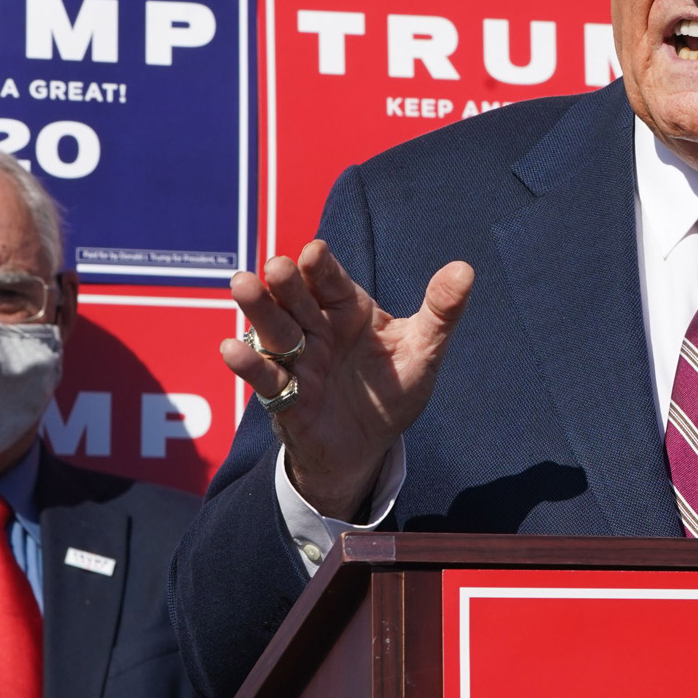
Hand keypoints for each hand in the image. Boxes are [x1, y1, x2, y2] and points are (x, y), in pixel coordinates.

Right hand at [220, 240, 473, 519]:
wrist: (370, 446)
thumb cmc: (393, 390)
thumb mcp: (424, 350)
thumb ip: (441, 311)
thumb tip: (465, 269)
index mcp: (350, 310)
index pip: (333, 282)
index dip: (323, 267)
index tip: (315, 251)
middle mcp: (318, 329)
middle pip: (298, 300)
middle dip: (286, 284)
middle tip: (275, 266)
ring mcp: (299, 362)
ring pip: (275, 331)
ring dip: (259, 311)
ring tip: (243, 285)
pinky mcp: (286, 398)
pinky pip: (266, 379)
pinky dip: (249, 364)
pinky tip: (233, 348)